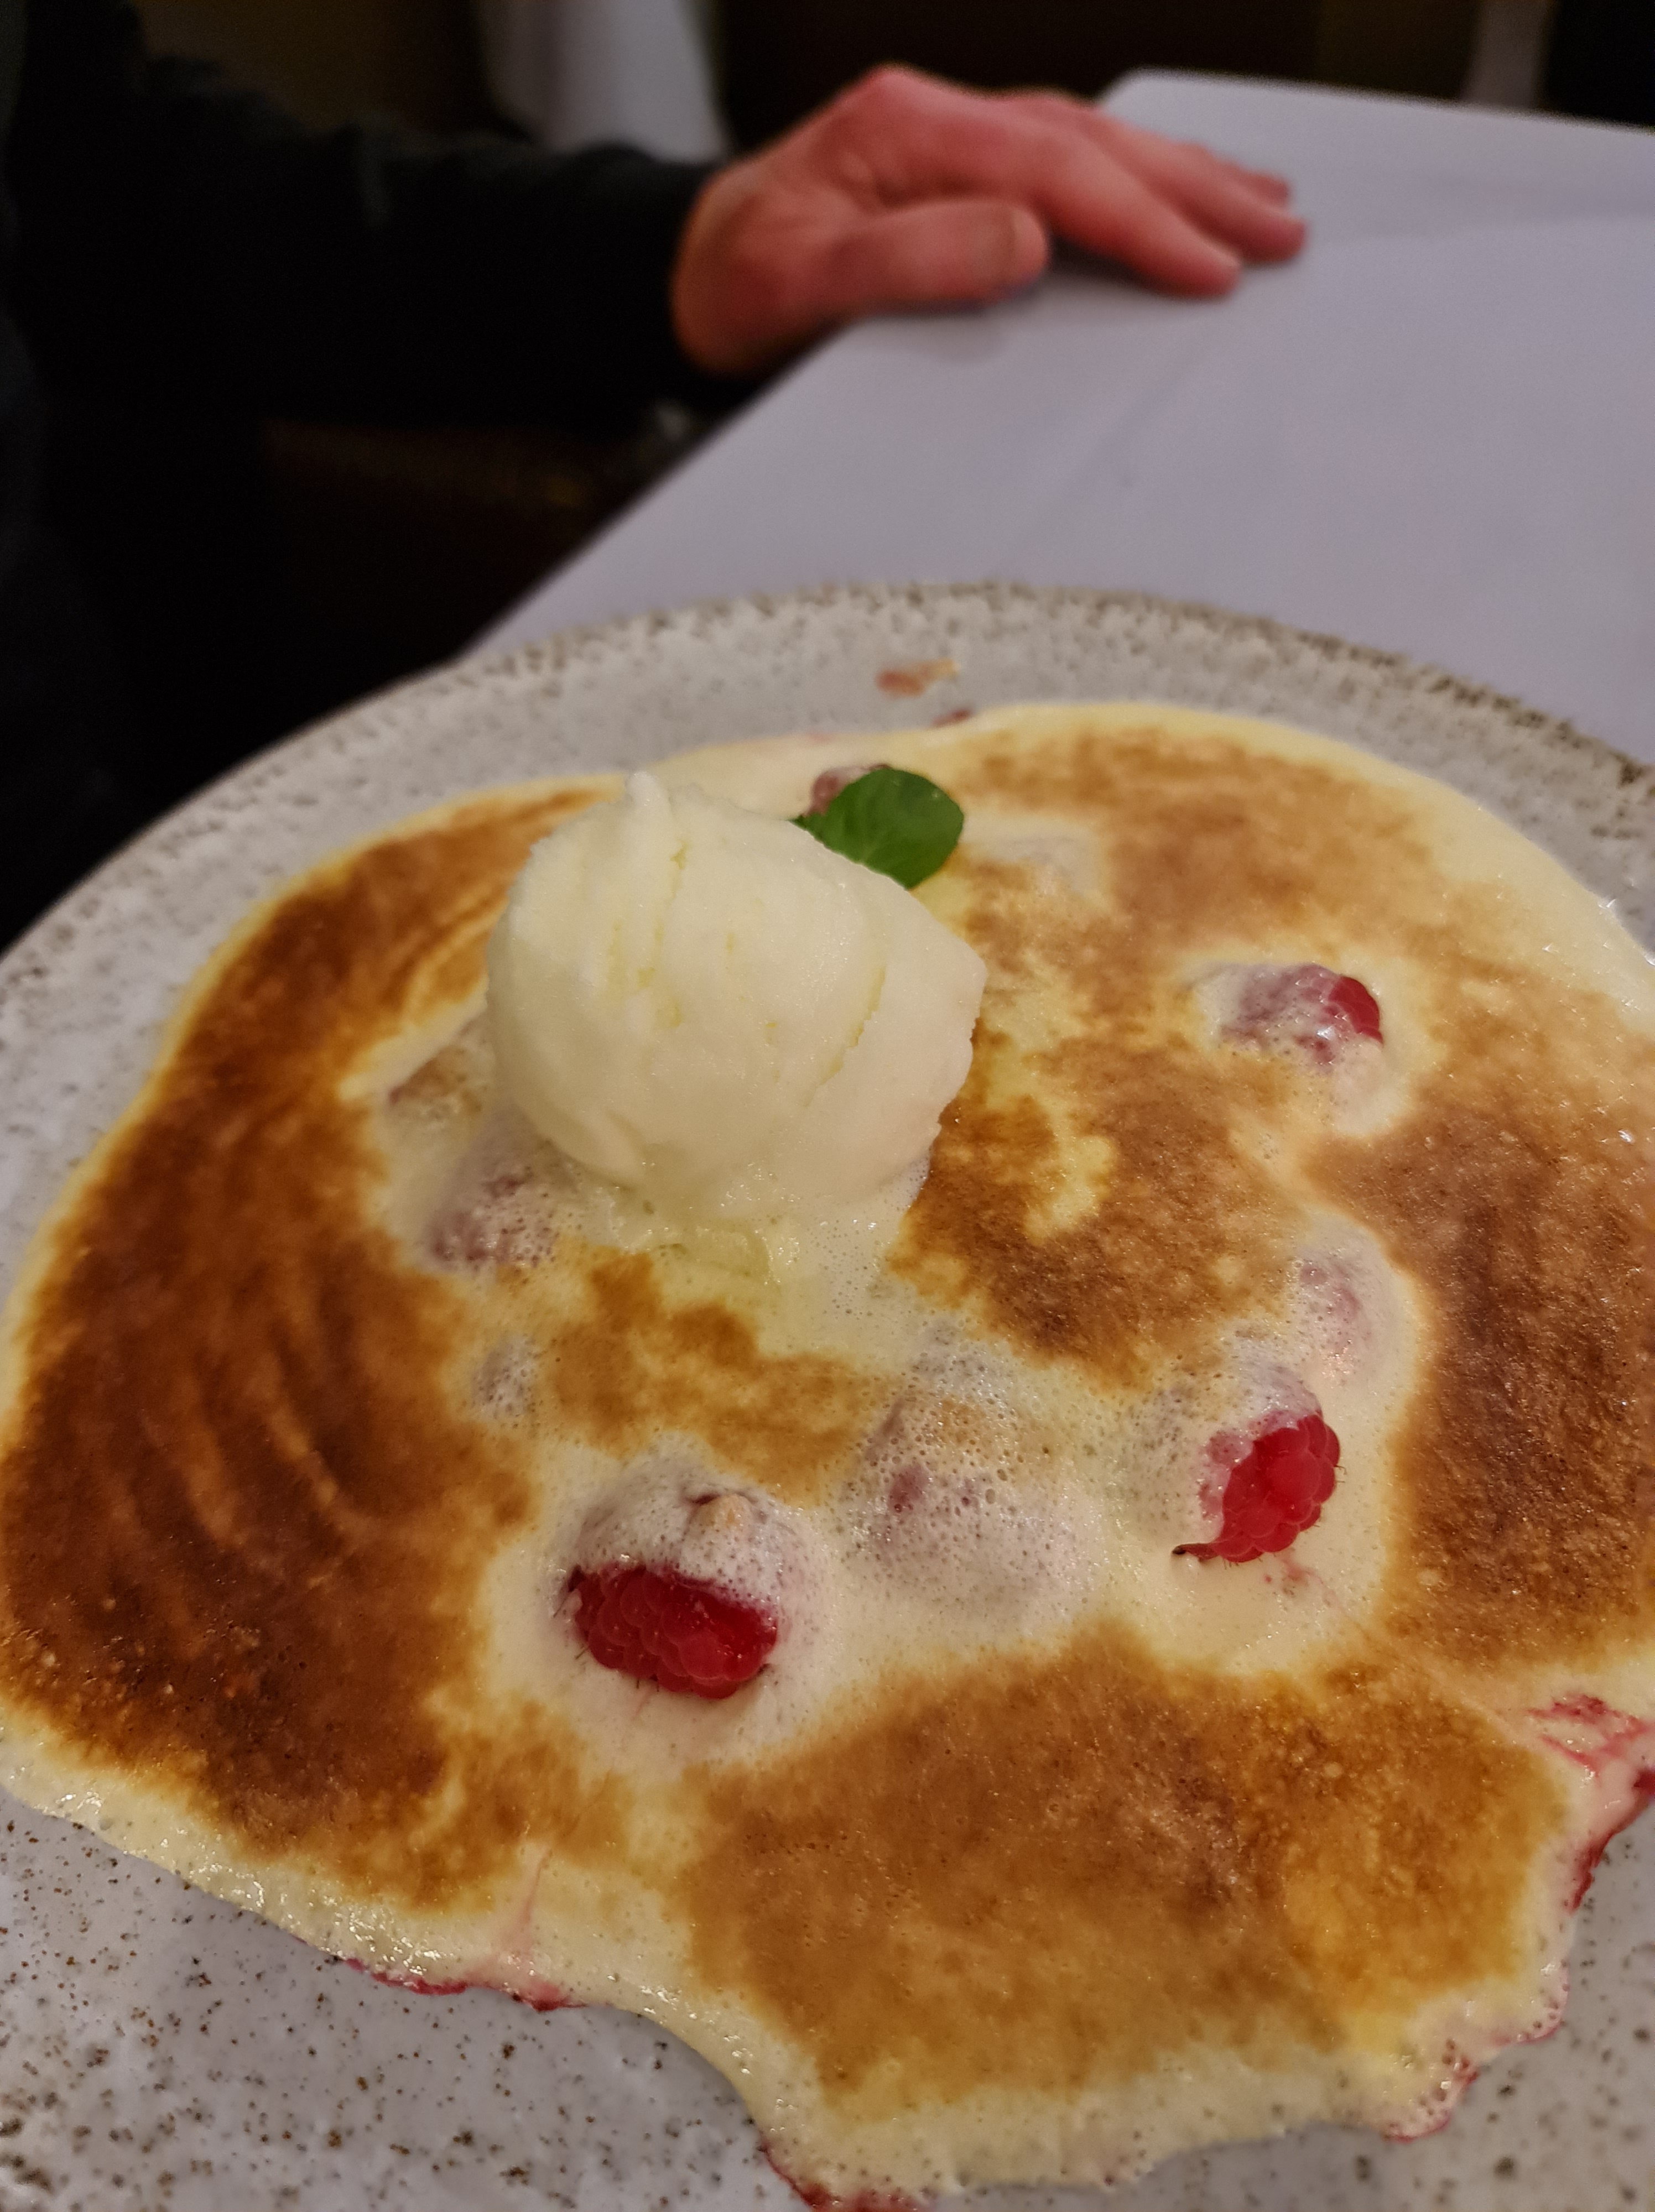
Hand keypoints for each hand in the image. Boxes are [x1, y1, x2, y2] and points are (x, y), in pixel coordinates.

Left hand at [672, 66, 1305, 378]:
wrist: (674, 275)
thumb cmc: (728, 286)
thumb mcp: (799, 286)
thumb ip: (908, 261)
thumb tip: (1023, 240)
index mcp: (907, 131)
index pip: (1056, 172)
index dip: (1142, 221)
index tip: (1211, 269)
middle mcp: (936, 119)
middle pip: (1093, 142)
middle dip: (1194, 189)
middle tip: (1281, 235)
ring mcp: (948, 138)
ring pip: (1091, 142)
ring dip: (1182, 176)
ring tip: (1261, 207)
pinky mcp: (952, 168)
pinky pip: (1064, 160)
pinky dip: (1131, 178)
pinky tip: (1173, 193)